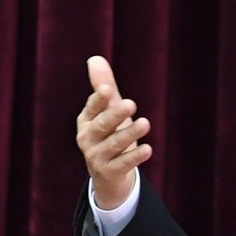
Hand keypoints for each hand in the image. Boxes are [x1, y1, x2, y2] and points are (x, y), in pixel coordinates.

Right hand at [76, 56, 151, 209]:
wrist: (108, 176)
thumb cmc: (109, 136)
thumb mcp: (107, 112)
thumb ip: (104, 88)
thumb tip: (95, 59)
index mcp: (86, 120)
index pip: (92, 108)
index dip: (98, 100)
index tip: (106, 90)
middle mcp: (87, 138)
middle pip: (102, 125)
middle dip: (115, 114)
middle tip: (131, 103)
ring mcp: (96, 157)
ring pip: (114, 144)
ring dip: (129, 134)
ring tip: (145, 123)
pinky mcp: (108, 172)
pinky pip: (123, 163)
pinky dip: (135, 157)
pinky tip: (149, 149)